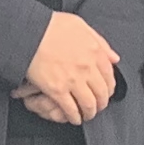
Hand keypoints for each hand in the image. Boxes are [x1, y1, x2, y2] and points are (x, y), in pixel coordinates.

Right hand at [13, 10, 116, 125]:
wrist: (29, 32)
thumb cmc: (51, 26)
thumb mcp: (81, 26)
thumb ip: (100, 42)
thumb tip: (114, 58)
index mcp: (94, 52)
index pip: (110, 76)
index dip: (109, 88)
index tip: (105, 93)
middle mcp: (87, 67)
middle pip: (101, 93)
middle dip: (101, 103)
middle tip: (98, 106)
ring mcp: (73, 80)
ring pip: (89, 104)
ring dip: (90, 113)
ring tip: (87, 115)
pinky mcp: (57, 90)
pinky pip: (70, 109)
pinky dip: (74, 117)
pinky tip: (74, 118)